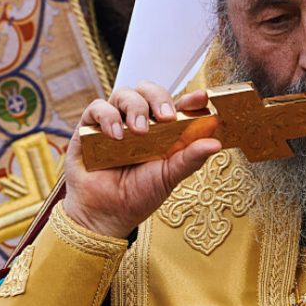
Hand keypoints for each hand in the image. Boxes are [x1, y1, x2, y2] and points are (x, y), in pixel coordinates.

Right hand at [62, 82, 221, 238]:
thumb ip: (191, 158)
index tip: (202, 98)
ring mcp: (114, 122)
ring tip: (138, 131)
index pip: (177, 105)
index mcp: (162, 130)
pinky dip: (108, 117)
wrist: (104, 214)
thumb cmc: (139, 195)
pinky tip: (116, 136)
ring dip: (135, 108)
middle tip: (166, 117)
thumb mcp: (169, 176)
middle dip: (159, 98)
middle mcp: (139, 121)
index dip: (189, 98)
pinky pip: (97, 108)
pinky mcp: (89, 128)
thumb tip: (215, 143)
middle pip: (149, 90)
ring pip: (124, 94)